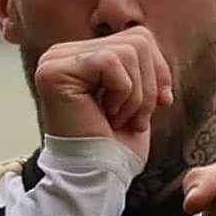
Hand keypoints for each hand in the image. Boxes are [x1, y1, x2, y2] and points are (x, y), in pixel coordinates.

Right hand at [33, 26, 172, 161]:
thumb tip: (150, 41)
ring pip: (128, 50)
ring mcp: (55, 60)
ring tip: (119, 120)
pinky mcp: (54, 71)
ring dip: (136, 95)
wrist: (94, 178)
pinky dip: (122, 93)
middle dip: (149, 85)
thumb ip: (139, 65)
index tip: (160, 104)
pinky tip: (106, 115)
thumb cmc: (114, 146)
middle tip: (134, 120)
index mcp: (81, 56)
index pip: (137, 37)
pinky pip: (111, 62)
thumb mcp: (136, 97)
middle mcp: (63, 53)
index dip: (158, 70)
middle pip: (137, 40)